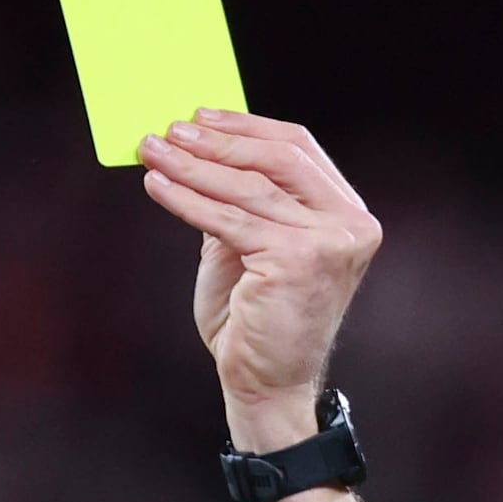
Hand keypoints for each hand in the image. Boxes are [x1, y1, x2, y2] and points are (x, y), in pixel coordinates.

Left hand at [135, 112, 382, 452]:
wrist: (266, 385)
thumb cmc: (257, 320)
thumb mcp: (249, 245)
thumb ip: (239, 199)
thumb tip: (193, 145)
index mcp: (348, 215)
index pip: (299, 149)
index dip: (247, 127)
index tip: (200, 116)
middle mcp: (349, 225)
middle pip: (279, 159)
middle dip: (218, 141)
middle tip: (171, 129)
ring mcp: (328, 243)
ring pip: (248, 188)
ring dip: (193, 166)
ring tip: (153, 151)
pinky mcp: (298, 261)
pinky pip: (229, 220)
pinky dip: (187, 199)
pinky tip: (158, 185)